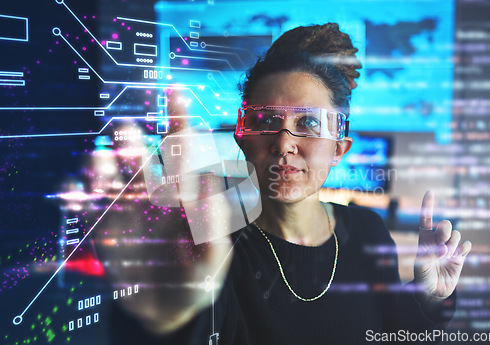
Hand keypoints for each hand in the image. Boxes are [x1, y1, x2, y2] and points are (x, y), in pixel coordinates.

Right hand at [90, 89, 232, 333]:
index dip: (180, 121)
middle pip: (140, 159)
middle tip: (125, 132)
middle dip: (132, 142)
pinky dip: (78, 197)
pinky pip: (89, 209)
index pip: (182, 151)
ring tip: (98, 161)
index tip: (175, 93)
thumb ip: (213, 222)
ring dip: (101, 166)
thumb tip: (212, 179)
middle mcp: (153, 197)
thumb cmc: (199, 279)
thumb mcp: (214, 255)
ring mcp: (127, 213)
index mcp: (183, 196)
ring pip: (110, 179)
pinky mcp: (107, 233)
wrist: (173, 309)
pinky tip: (76, 193)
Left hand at [413, 191, 471, 305]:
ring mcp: (449, 246)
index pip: (426, 218)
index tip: (430, 192)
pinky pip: (466, 245)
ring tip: (446, 256)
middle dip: (445, 231)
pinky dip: (463, 249)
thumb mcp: (420, 266)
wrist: (433, 292)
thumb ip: (429, 255)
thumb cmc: (422, 277)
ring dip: (453, 245)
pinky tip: (457, 256)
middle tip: (442, 243)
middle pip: (446, 225)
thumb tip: (443, 248)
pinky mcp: (460, 255)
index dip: (428, 205)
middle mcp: (437, 239)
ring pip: (457, 235)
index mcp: (424, 238)